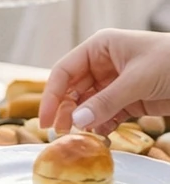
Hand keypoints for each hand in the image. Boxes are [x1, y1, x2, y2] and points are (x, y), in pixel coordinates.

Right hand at [36, 29, 169, 133]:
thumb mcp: (138, 79)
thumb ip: (106, 101)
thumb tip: (77, 121)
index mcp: (100, 48)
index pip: (64, 71)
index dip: (52, 95)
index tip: (46, 119)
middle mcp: (104, 64)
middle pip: (73, 90)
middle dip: (67, 111)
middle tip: (61, 133)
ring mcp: (117, 83)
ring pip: (89, 105)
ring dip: (85, 120)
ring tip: (83, 136)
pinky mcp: (130, 100)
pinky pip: (107, 114)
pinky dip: (102, 125)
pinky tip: (102, 135)